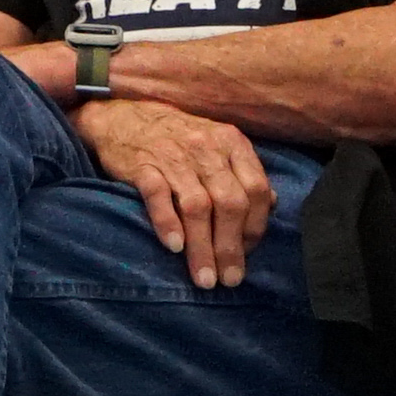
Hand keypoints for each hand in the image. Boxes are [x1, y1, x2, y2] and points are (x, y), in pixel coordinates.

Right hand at [76, 98, 271, 286]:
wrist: (123, 116)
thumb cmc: (178, 138)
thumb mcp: (218, 144)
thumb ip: (244, 172)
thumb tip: (272, 203)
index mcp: (231, 143)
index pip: (256, 189)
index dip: (256, 226)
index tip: (247, 254)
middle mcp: (206, 148)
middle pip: (229, 203)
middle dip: (231, 247)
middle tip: (229, 279)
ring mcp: (173, 156)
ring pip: (197, 206)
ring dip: (202, 247)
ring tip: (204, 278)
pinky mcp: (142, 165)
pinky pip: (158, 196)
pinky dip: (168, 223)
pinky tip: (175, 247)